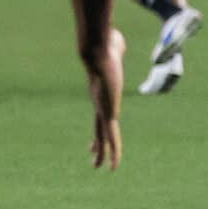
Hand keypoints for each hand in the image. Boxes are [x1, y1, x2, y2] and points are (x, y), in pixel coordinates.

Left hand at [85, 27, 124, 169]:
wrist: (97, 50)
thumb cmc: (105, 44)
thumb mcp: (113, 48)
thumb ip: (115, 48)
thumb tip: (114, 40)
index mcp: (101, 93)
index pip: (100, 113)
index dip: (98, 124)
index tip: (95, 136)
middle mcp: (100, 104)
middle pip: (98, 128)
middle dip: (96, 144)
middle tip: (92, 158)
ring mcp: (103, 109)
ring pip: (103, 136)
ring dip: (103, 153)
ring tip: (99, 168)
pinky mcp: (108, 112)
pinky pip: (112, 136)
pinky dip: (113, 151)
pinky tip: (112, 163)